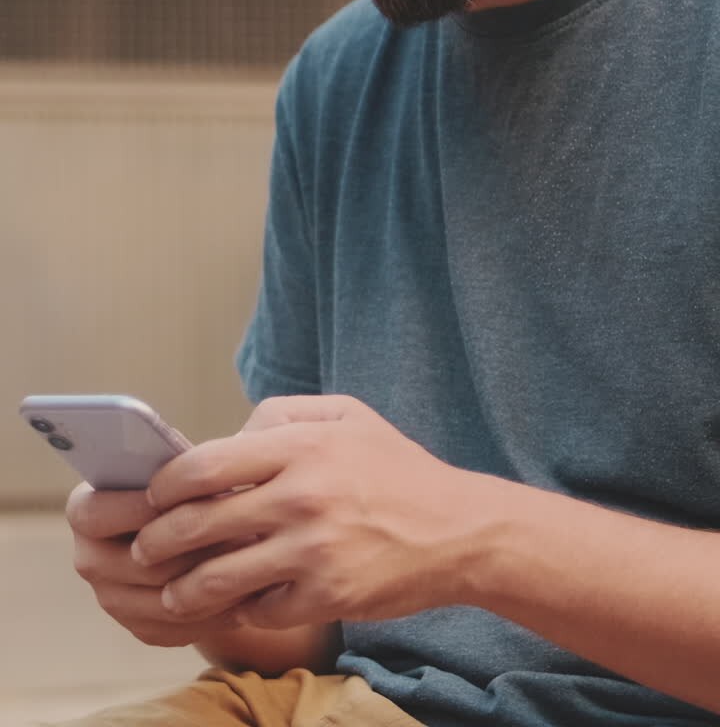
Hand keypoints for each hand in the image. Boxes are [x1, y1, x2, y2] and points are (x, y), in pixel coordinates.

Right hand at [66, 483, 249, 648]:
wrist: (200, 526)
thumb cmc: (190, 484)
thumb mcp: (184, 467)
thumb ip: (179, 465)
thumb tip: (199, 465)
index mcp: (84, 510)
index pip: (96, 514)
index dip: (141, 506)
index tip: (190, 495)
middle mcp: (90, 558)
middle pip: (137, 563)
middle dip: (192, 547)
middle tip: (240, 531)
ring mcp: (112, 599)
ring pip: (163, 599)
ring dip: (210, 580)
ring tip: (251, 560)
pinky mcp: (142, 627)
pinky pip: (178, 628)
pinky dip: (213, 612)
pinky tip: (246, 590)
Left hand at [131, 395, 485, 629]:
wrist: (459, 531)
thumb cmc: (397, 469)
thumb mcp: (347, 415)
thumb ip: (283, 414)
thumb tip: (230, 435)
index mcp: (302, 446)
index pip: (206, 464)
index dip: (166, 484)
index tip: (152, 495)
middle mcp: (302, 496)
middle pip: (200, 522)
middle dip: (159, 539)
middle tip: (144, 548)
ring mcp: (312, 551)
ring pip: (219, 576)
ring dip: (184, 588)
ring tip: (173, 591)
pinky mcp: (326, 596)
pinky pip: (259, 609)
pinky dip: (241, 608)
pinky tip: (237, 602)